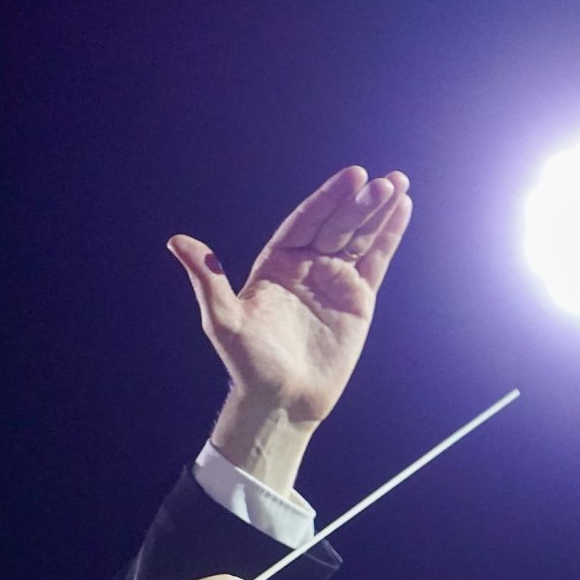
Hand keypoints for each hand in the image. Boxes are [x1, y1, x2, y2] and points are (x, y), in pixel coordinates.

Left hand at [170, 168, 413, 487]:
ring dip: (379, 211)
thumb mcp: (223, 320)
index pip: (306, 220)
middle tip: (383, 182)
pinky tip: (403, 211)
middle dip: (360, 203)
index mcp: (277, 263)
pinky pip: (376, 261)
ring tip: (399, 183)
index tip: (352, 176)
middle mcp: (306, 266)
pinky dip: (389, 236)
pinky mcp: (357, 300)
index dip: (328, 198)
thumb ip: (207, 277)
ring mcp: (334, 281)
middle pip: (336, 225)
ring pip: (359, 238)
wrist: (281, 402)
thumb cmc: (249, 364)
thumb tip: (176, 241)